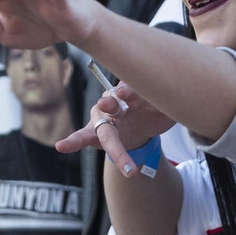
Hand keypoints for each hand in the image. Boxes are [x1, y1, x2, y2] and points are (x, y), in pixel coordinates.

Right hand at [57, 82, 174, 176]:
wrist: (146, 124)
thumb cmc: (155, 109)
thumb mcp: (165, 105)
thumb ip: (164, 103)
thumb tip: (174, 97)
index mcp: (130, 90)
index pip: (128, 88)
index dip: (128, 90)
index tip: (128, 94)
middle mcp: (112, 101)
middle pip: (110, 102)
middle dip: (110, 101)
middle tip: (110, 102)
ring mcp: (102, 118)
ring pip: (100, 127)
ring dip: (98, 134)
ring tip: (73, 141)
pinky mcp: (96, 135)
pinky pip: (82, 138)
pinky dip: (72, 142)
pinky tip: (61, 146)